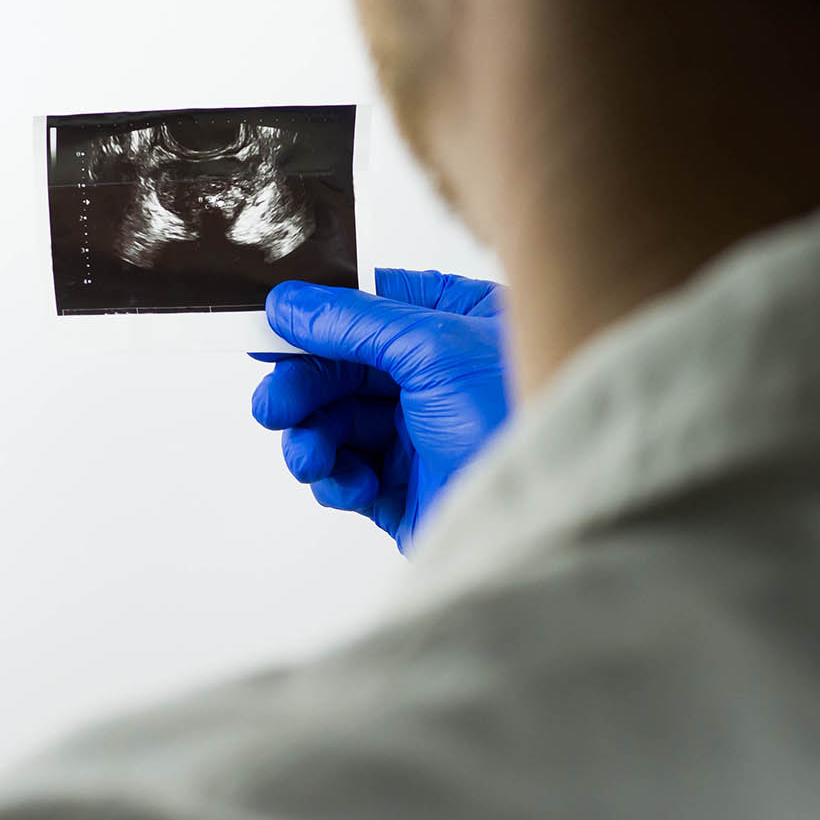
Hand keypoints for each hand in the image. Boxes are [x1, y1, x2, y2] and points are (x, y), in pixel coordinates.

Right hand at [252, 269, 508, 550]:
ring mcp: (420, 435)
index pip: (367, 307)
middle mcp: (437, 377)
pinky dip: (337, 479)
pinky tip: (350, 484)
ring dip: (313, 438)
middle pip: (340, 369)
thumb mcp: (434, 347)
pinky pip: (347, 475)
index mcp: (456, 324)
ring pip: (335, 424)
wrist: (552, 517)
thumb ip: (355, 321)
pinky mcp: (406, 491)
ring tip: (311, 456)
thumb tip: (290, 303)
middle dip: (303, 387)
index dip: (314, 320)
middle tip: (274, 406)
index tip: (267, 329)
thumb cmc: (522, 419)